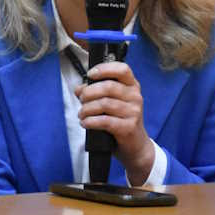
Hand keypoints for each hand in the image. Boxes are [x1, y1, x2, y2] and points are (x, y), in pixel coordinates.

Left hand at [74, 61, 153, 185]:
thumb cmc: (121, 120)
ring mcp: (133, 112)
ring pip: (104, 104)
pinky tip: (85, 123)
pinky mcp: (128, 127)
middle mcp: (135, 96)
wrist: (135, 146)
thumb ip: (97, 92)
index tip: (90, 74)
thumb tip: (79, 89)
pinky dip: (91, 121)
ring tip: (81, 114)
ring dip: (87, 109)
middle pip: (109, 86)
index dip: (105, 69)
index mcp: (132, 86)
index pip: (122, 69)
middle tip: (81, 99)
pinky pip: (105, 121)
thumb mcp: (112, 102)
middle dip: (89, 92)